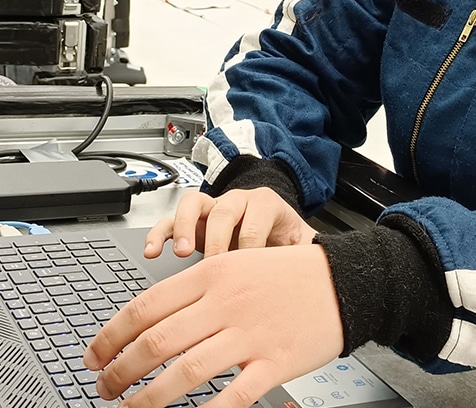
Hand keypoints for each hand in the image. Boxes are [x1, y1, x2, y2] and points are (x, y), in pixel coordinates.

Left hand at [84, 244, 343, 407]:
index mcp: (214, 273)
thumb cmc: (286, 273)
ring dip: (148, 398)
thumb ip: (196, 289)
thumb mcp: (237, 263)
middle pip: (158, 341)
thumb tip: (150, 321)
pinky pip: (231, 396)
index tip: (94, 353)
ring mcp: (250, 334)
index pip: (147, 305)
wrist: (341, 281)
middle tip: (103, 387)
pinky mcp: (274, 363)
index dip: (112, 334)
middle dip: (120, 370)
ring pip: (185, 372)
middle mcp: (227, 301)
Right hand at [145, 187, 316, 258]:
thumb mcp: (299, 242)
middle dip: (217, 238)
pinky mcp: (192, 221)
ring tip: (180, 251)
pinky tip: (151, 251)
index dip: (251, 245)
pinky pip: (170, 218)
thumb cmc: (283, 236)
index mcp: (265, 204)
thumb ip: (309, 251)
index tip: (248, 273)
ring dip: (184, 227)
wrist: (270, 223)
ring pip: (193, 204)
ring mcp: (212, 209)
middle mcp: (236, 201)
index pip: (257, 219)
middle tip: (214, 265)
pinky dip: (160, 233)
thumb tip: (324, 264)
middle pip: (224, 210)